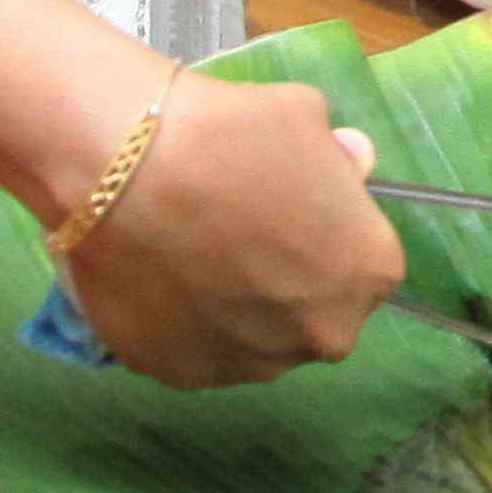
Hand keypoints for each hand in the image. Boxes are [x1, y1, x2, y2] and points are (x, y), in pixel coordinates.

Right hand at [62, 78, 405, 387]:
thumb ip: (335, 157)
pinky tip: (159, 281)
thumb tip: (351, 159)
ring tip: (190, 260)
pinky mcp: (180, 375)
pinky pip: (192, 351)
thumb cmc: (231, 136)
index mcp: (369, 274)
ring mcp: (250, 364)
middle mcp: (323, 335)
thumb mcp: (305, 118)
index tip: (286, 215)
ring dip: (235, 311)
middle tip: (237, 238)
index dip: (324, 237)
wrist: (122, 172)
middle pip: (312, 312)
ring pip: (253, 339)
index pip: (361, 262)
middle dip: (286, 283)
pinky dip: (180, 324)